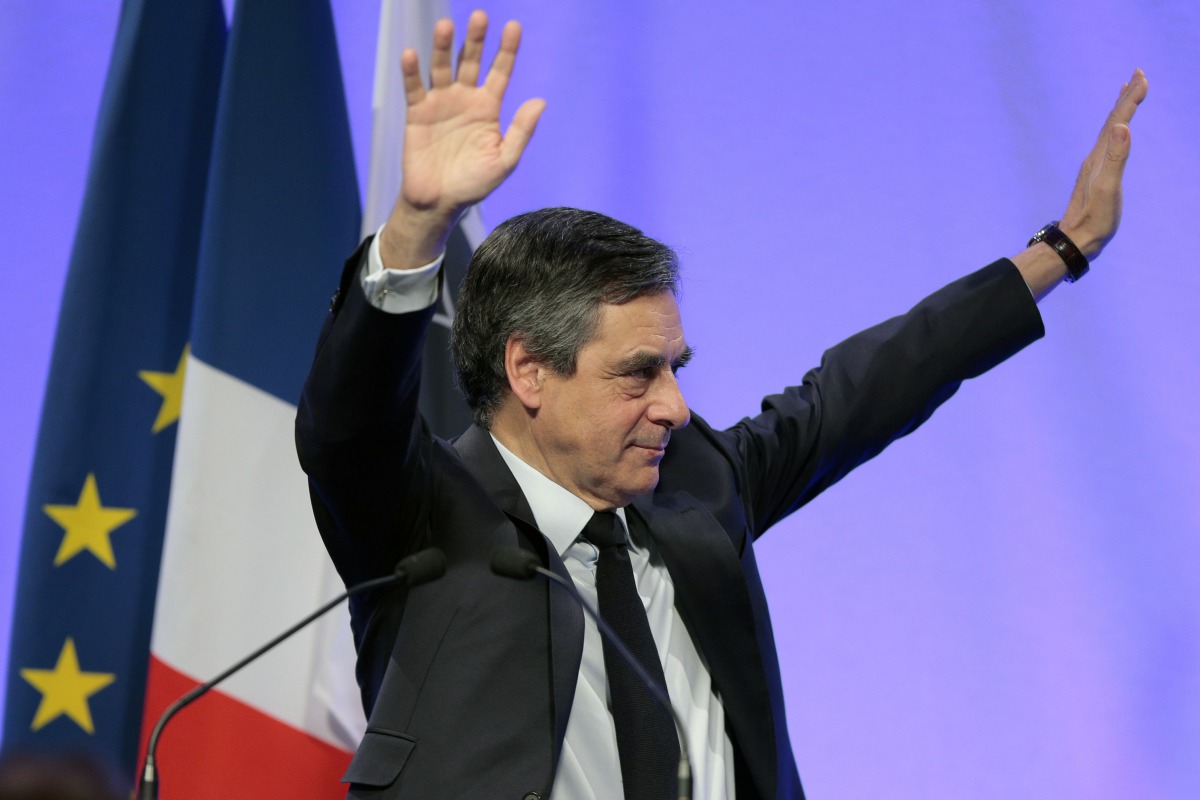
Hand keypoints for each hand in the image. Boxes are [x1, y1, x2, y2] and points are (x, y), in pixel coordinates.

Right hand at [383, 10, 544, 267]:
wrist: (439, 202)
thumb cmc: (474, 184)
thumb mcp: (504, 160)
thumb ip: (521, 131)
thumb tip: (540, 102)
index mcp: (488, 108)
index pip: (500, 72)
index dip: (507, 50)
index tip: (513, 26)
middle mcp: (465, 99)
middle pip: (470, 61)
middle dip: (475, 40)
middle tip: (480, 17)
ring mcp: (440, 103)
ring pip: (442, 67)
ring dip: (443, 47)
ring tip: (446, 26)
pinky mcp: (417, 113)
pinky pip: (414, 87)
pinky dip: (412, 71)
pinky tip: (412, 54)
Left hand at [1059, 68, 1147, 259]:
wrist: (1076, 240)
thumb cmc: (1095, 219)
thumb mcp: (1108, 188)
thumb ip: (1115, 158)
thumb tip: (1121, 127)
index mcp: (1099, 157)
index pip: (1117, 121)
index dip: (1130, 99)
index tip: (1142, 77)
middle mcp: (1095, 157)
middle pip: (1112, 120)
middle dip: (1126, 96)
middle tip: (1138, 73)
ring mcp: (1095, 166)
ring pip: (1109, 130)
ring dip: (1120, 109)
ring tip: (1127, 92)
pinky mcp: (1097, 175)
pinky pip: (1108, 144)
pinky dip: (1114, 129)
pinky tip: (1115, 132)